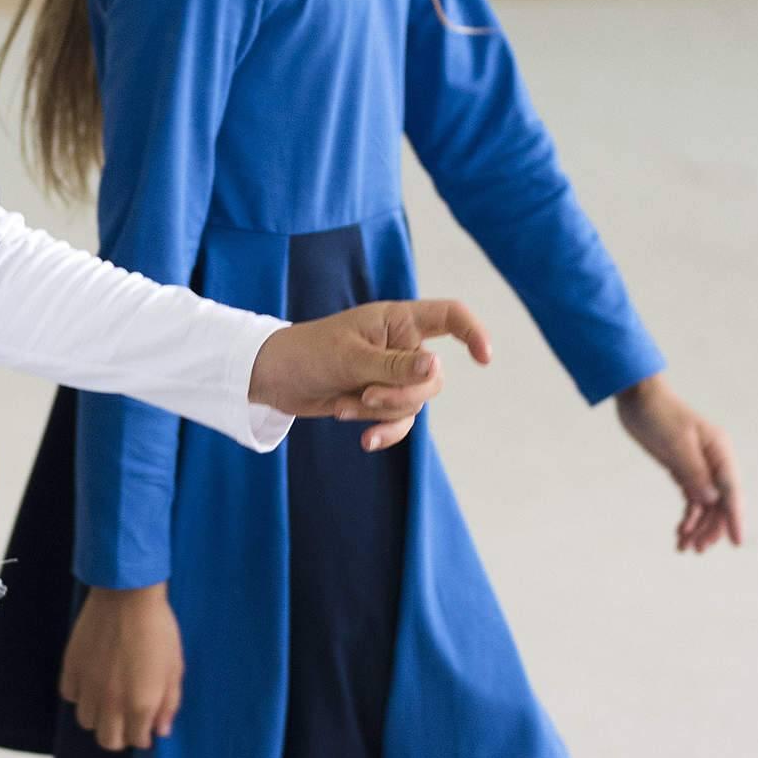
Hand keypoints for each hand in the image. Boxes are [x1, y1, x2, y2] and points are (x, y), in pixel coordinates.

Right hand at [60, 583, 182, 751]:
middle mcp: (111, 702)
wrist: (127, 595)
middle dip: (120, 735)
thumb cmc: (158, 629)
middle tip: (127, 717)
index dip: (143, 735)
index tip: (146, 724)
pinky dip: (80, 694)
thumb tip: (161, 730)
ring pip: (86, 721)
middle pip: (107, 741)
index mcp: (141, 704)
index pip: (137, 740)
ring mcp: (88, 686)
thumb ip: (169, 704)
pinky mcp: (71, 667)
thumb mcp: (174, 668)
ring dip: (98, 716)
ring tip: (109, 699)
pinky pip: (70, 695)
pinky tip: (92, 681)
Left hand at [249, 298, 492, 450]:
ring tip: (345, 406)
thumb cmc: (307, 353)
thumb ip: (395, 366)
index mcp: (397, 320)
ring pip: (415, 402)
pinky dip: (385, 431)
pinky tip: (365, 441)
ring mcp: (391, 374)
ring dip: (381, 412)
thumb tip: (439, 368)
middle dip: (403, 395)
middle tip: (366, 397)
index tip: (484, 358)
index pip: (449, 316)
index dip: (472, 332)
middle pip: (433, 377)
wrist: (273, 378)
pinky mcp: (379, 399)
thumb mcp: (350, 359)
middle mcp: (400, 345)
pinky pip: (400, 421)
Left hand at [615, 374, 743, 552]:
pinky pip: (692, 498)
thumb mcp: (675, 444)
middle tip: (697, 549)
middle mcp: (714, 461)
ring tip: (686, 547)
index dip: (734, 518)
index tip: (736, 542)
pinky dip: (688, 515)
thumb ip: (693, 472)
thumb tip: (712, 500)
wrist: (637, 397)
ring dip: (698, 526)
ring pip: (706, 504)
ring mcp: (700, 467)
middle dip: (711, 527)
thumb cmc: (658, 414)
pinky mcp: (684, 470)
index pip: (731, 491)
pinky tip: (680, 531)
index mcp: (719, 451)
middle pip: (720, 502)